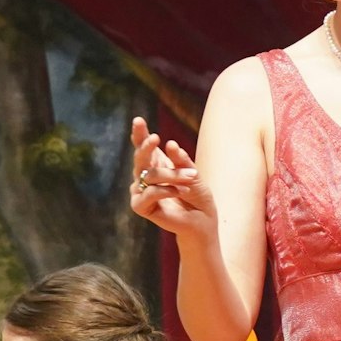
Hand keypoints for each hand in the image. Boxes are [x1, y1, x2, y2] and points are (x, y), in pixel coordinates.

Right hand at [128, 116, 214, 241]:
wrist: (201, 220)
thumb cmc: (197, 195)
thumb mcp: (192, 172)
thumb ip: (181, 160)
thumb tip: (170, 144)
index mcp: (155, 163)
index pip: (143, 146)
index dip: (139, 134)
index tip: (138, 120)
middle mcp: (144, 176)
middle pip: (140, 157)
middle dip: (147, 146)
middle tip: (156, 138)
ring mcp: (140, 190)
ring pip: (150, 175)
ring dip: (172, 175)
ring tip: (191, 177)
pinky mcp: (140, 206)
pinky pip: (150, 192)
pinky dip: (167, 190)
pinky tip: (181, 191)